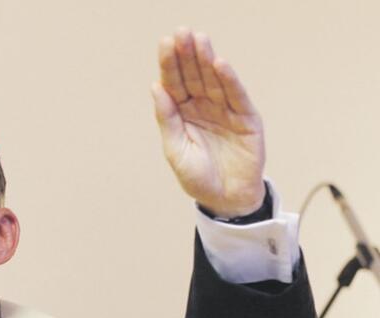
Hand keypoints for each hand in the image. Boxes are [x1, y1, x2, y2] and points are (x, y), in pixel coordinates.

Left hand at [152, 28, 265, 218]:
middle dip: (187, 55)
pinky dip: (229, 80)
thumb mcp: (176, 150)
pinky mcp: (246, 119)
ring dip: (206, 60)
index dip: (170, 64)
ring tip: (199, 39)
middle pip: (194, 76)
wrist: (226, 200)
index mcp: (182, 114)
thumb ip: (168, 119)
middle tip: (181, 33)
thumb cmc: (198, 177)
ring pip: (214, 80)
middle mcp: (203, 108)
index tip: (165, 43)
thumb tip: (155, 88)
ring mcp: (225, 111)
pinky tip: (220, 64)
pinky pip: (236, 96)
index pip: (174, 84)